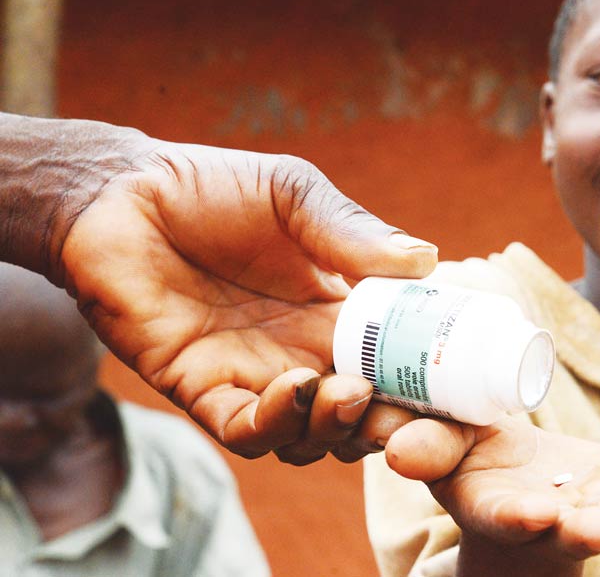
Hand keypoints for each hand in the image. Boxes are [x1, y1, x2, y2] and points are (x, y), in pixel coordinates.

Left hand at [59, 138, 438, 462]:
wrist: (119, 195)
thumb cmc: (211, 188)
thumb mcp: (294, 195)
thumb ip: (352, 231)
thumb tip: (427, 259)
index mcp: (336, 310)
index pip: (394, 359)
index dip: (426, 377)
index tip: (457, 379)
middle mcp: (303, 351)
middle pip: (361, 411)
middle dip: (390, 422)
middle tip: (410, 414)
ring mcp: (255, 375)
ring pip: (310, 435)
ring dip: (337, 427)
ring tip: (349, 392)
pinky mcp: (202, 390)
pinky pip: (247, 430)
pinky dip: (277, 422)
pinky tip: (295, 386)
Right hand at [385, 418, 599, 574]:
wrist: (521, 474)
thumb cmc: (476, 461)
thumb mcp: (448, 448)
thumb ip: (429, 445)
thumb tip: (396, 445)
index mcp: (493, 508)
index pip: (505, 519)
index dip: (519, 518)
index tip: (535, 514)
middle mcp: (545, 522)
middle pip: (567, 536)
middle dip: (585, 533)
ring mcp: (588, 512)